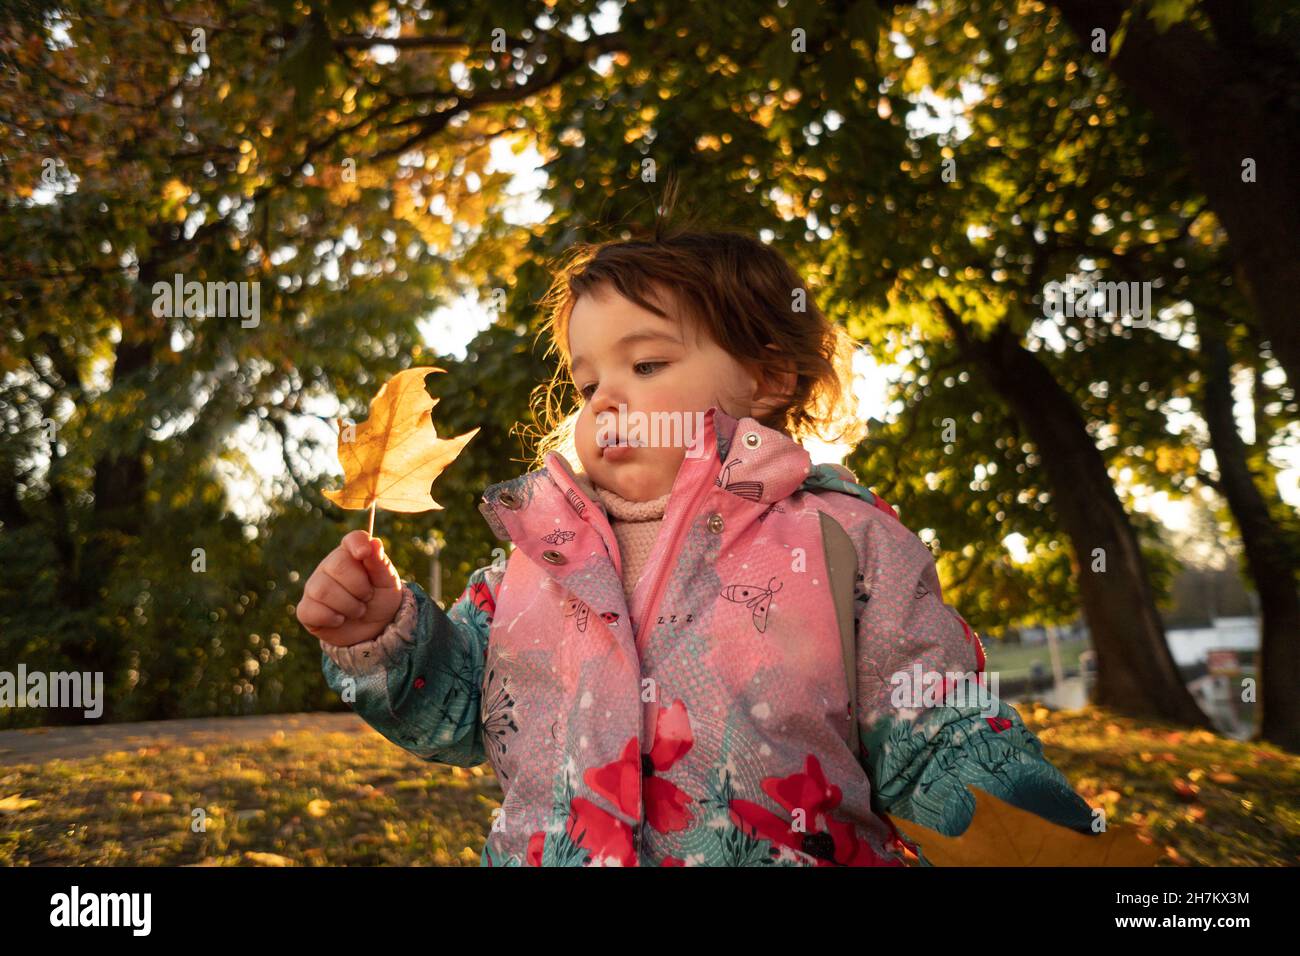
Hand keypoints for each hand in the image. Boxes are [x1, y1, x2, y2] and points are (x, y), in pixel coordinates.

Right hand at [297, 530, 404, 646]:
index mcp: (352, 554)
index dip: (358, 544)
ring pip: (324, 590)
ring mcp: (314, 586)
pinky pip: (311, 610)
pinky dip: (331, 619)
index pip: (352, 539)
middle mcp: (329, 566)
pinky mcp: (306, 608)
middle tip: (367, 597)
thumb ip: (380, 564)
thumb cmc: (380, 600)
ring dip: (349, 606)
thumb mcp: (388, 583)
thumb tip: (374, 543)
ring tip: (358, 610)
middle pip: (338, 566)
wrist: (374, 630)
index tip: (364, 554)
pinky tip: (340, 620)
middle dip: (359, 587)